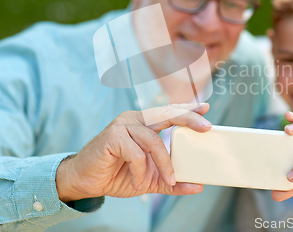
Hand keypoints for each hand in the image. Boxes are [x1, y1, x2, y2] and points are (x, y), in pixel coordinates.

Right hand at [55, 103, 210, 201]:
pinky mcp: (112, 136)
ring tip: (167, 180)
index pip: (169, 112)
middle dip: (188, 118)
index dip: (188, 108)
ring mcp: (123, 125)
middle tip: (206, 127)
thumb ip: (172, 182)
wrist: (85, 182)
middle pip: (166, 114)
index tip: (206, 107)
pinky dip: (140, 171)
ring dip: (163, 164)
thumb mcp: (150, 179)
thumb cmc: (116, 175)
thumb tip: (197, 186)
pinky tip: (137, 181)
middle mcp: (135, 120)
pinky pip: (136, 154)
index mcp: (144, 124)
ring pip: (153, 141)